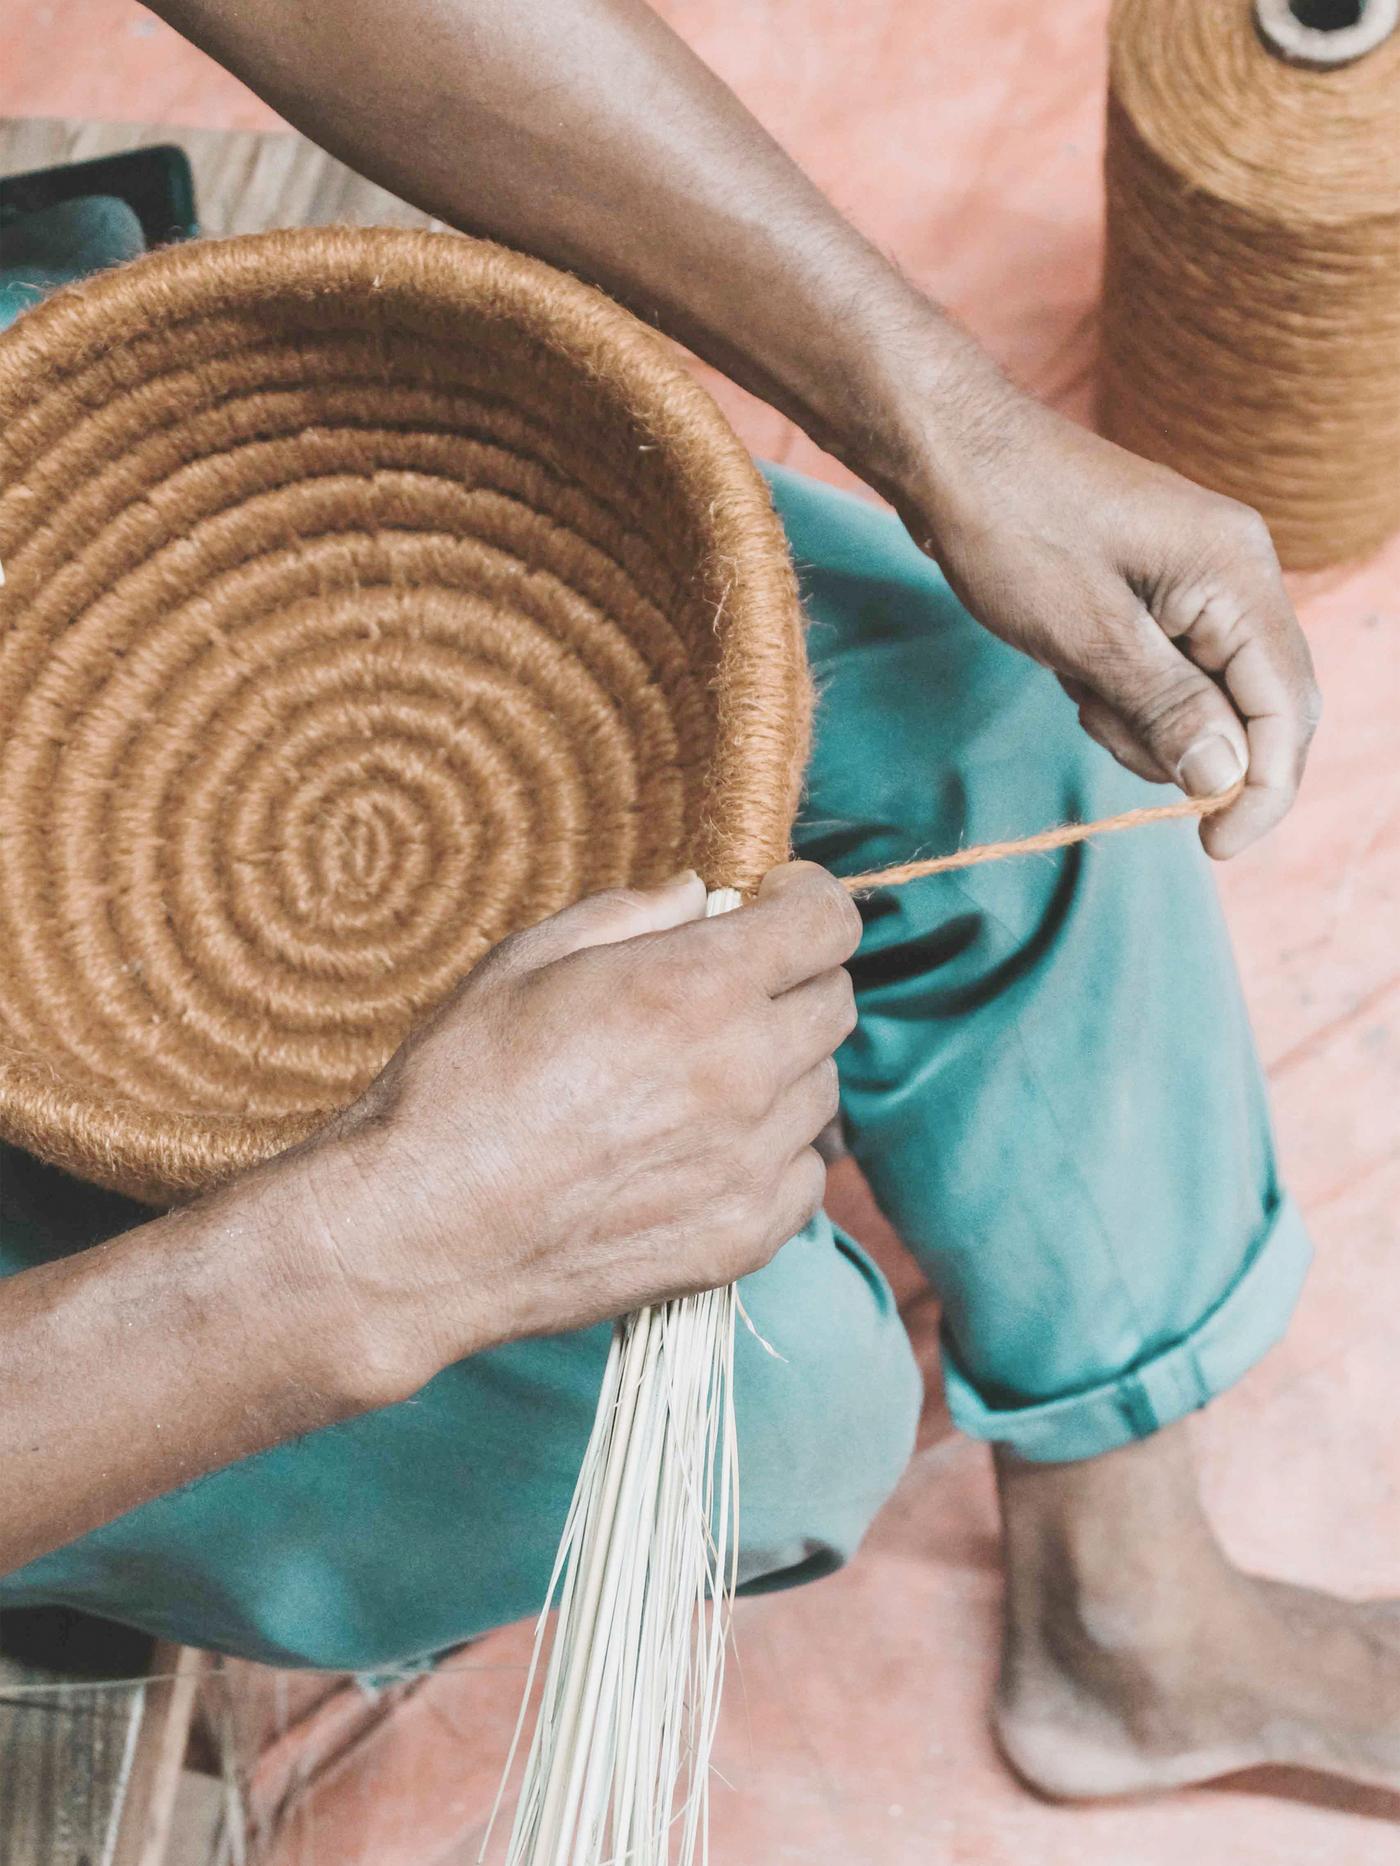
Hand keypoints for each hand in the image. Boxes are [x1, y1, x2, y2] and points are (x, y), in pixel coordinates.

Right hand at [298, 864, 859, 1396]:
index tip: (774, 902)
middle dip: (795, 979)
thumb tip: (694, 895)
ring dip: (781, 1068)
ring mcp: (751, 1162)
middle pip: (836, 1003)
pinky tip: (708, 1148)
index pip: (828, 922)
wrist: (423, 1233)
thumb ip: (629, 915)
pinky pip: (803, 1175)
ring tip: (700, 1078)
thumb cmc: (459, 1086)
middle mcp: (745, 1072)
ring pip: (821, 1090)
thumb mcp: (526, 961)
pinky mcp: (743, 1236)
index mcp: (698, 987)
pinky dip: (772, 1151)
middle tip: (731, 988)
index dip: (807, 899)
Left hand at [896, 361, 1321, 857]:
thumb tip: (1227, 779)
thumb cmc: (1012, 526)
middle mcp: (1235, 574)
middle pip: (1255, 708)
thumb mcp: (1085, 633)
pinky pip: (1163, 673)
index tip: (1212, 845)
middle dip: (1184, 746)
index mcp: (1236, 574)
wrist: (950, 451)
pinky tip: (1070, 665)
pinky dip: (1119, 692)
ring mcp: (1196, 582)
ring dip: (1140, 720)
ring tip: (1074, 679)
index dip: (1262, 790)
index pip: (1288, 708)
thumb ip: (1166, 709)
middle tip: (1099, 720)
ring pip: (1202, 699)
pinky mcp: (1156, 592)